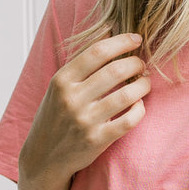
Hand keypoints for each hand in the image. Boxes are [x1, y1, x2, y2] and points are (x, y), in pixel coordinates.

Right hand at [19, 30, 150, 187]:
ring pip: (126, 95)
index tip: (136, 39)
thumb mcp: (59, 87)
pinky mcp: (97, 140)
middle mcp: (72, 99)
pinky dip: (139, 109)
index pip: (97, 52)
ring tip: (144, 83)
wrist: (43, 158)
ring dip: (142, 85)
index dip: (122, 42)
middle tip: (141, 64)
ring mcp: (85, 121)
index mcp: (61, 80)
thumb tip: (109, 31)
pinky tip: (139, 105)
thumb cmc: (56, 116)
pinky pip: (129, 120)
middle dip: (136, 63)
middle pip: (116, 70)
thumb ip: (81, 64)